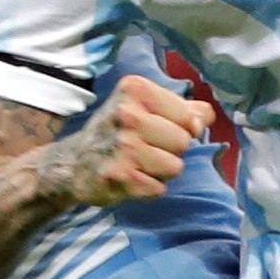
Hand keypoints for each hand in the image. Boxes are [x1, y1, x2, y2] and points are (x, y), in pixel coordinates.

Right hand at [56, 74, 213, 205]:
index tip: (163, 129)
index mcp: (136, 90)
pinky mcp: (120, 176)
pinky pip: (159, 188)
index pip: (191, 117)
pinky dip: (149, 188)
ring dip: (162, 171)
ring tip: (140, 164)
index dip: (184, 128)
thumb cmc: (116, 132)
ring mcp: (123, 147)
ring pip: (175, 167)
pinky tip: (131, 178)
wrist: (73, 163)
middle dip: (172, 150)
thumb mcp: (143, 108)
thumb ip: (181, 108)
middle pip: (184, 142)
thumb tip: (206, 116)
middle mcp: (128, 114)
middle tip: (147, 148)